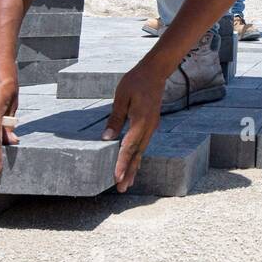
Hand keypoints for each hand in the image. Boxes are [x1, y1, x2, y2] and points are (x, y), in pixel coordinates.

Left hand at [101, 60, 165, 192]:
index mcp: (140, 121)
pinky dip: (137, 157)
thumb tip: (107, 138)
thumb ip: (115, 118)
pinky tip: (133, 164)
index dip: (122, 163)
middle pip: (137, 154)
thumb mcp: (121, 97)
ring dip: (134, 167)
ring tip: (128, 182)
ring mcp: (151, 127)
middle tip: (122, 188)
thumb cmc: (136, 81)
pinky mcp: (150, 125)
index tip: (116, 177)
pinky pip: (143, 145)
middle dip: (129, 172)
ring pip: (141, 151)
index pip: (129, 146)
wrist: (155, 72)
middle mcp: (148, 127)